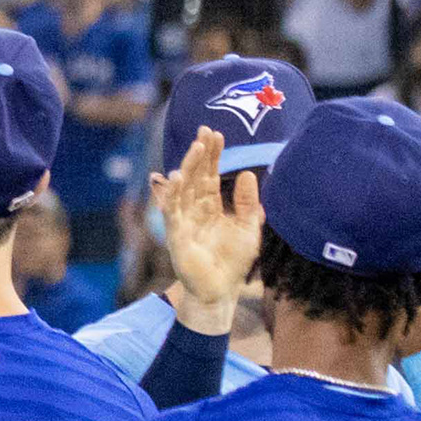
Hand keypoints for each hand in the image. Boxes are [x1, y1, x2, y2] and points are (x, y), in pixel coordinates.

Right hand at [148, 127, 256, 333]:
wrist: (222, 290)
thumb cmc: (234, 261)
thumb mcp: (249, 226)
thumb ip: (248, 202)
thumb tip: (247, 174)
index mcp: (211, 207)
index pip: (209, 175)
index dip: (212, 155)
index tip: (216, 134)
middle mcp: (194, 210)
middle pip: (195, 176)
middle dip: (199, 153)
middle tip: (205, 131)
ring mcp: (183, 221)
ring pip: (182, 188)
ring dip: (187, 167)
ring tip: (196, 147)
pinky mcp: (176, 235)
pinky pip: (172, 211)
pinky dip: (171, 194)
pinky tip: (175, 177)